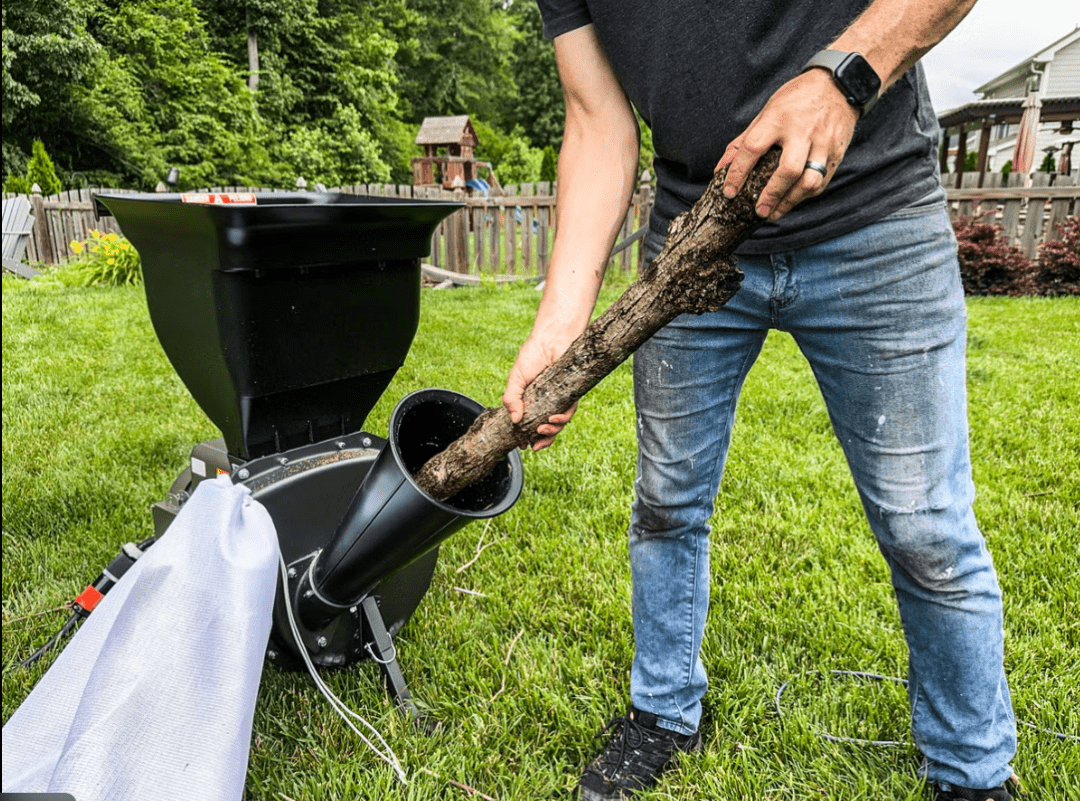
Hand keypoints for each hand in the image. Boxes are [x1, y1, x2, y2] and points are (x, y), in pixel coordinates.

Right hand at [502, 332, 578, 450]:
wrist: (551, 339)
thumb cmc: (532, 356)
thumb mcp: (516, 379)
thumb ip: (511, 398)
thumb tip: (514, 420)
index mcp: (533, 401)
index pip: (531, 424)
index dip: (528, 438)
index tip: (522, 446)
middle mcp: (547, 403)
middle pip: (547, 429)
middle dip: (542, 441)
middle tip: (534, 446)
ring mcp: (560, 400)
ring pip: (559, 424)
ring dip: (551, 432)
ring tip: (541, 431)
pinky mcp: (572, 395)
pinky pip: (569, 412)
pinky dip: (561, 420)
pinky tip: (552, 420)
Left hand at [716, 68, 858, 221]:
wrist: (839, 84)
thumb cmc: (796, 99)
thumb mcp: (767, 112)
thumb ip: (744, 141)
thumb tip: (720, 168)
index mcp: (778, 118)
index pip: (753, 148)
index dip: (738, 173)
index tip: (730, 192)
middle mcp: (802, 131)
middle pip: (788, 170)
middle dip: (771, 194)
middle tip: (758, 211)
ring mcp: (822, 143)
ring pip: (809, 181)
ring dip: (790, 201)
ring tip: (774, 213)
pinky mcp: (836, 152)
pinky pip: (821, 181)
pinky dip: (805, 195)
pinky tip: (792, 200)